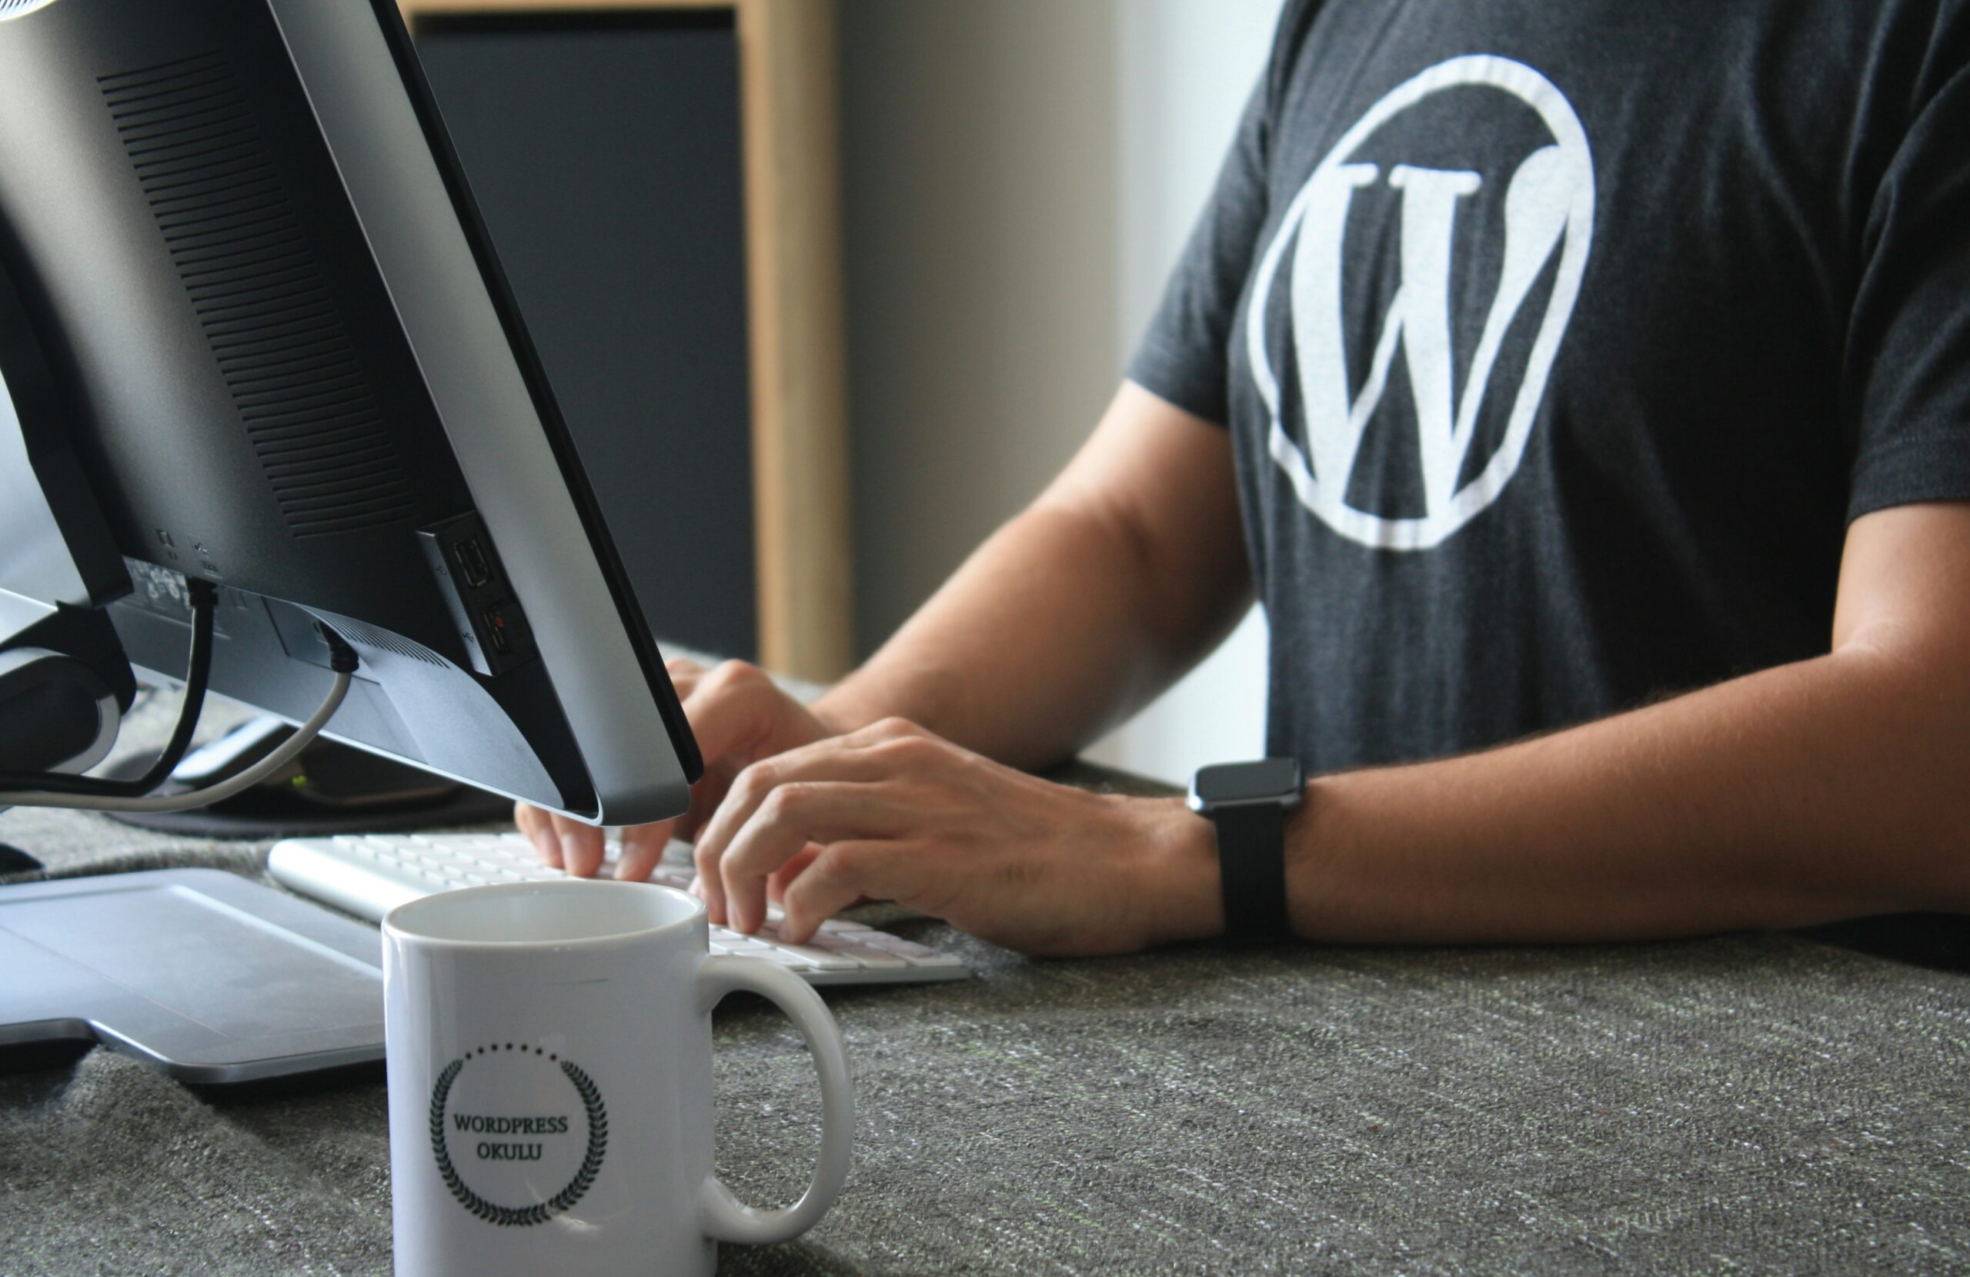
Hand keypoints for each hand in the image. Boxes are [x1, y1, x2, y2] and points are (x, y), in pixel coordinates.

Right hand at [516, 657, 840, 880]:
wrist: (809, 753)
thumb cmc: (812, 781)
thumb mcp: (800, 803)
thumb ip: (766, 833)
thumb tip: (732, 892)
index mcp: (738, 695)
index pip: (670, 748)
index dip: (644, 812)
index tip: (634, 865)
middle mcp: (691, 682)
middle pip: (614, 737)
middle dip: (592, 809)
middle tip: (587, 864)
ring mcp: (653, 694)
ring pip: (584, 739)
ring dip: (568, 805)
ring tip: (572, 860)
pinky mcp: (629, 716)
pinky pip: (577, 751)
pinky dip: (563, 799)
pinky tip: (561, 842)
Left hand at [690, 717, 1219, 955]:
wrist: (1131, 862)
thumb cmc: (1041, 856)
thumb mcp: (938, 820)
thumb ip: (865, 833)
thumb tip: (788, 877)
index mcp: (892, 748)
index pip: (770, 765)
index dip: (725, 824)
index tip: (718, 879)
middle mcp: (897, 760)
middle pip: (759, 782)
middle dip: (717, 849)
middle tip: (722, 909)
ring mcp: (919, 802)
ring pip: (781, 811)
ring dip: (744, 873)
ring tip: (752, 923)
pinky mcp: (940, 855)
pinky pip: (835, 866)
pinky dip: (802, 904)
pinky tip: (808, 933)